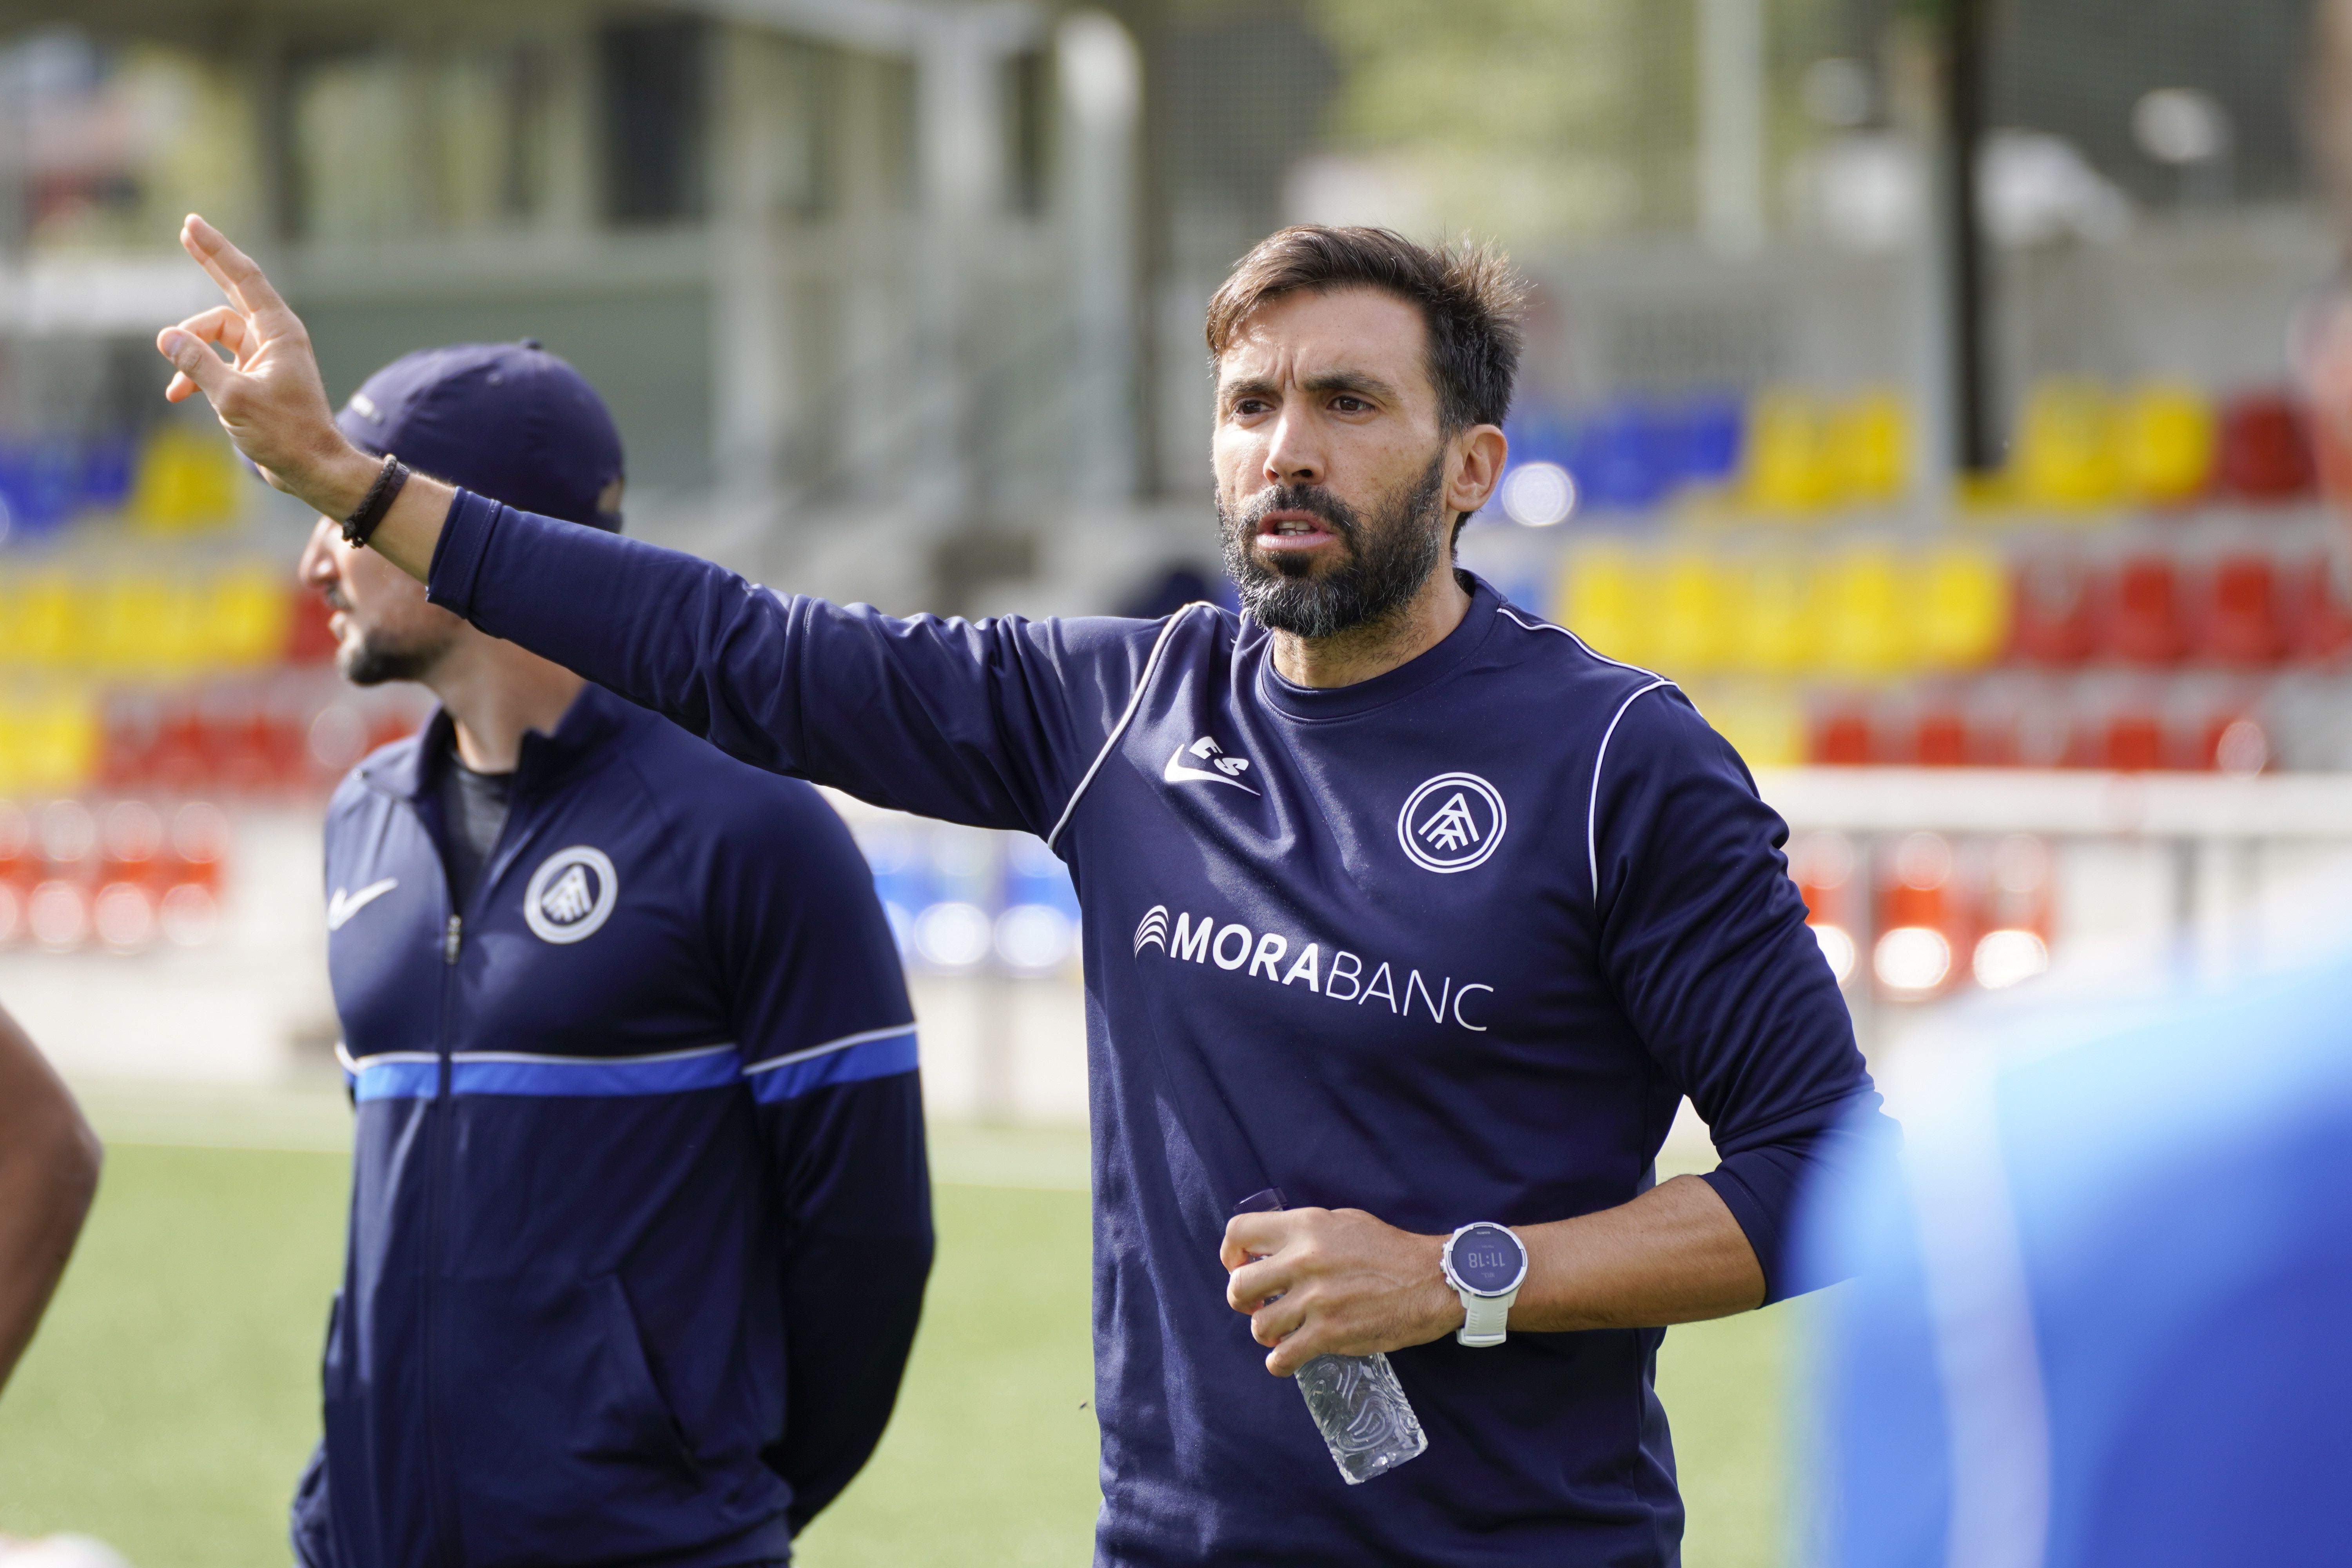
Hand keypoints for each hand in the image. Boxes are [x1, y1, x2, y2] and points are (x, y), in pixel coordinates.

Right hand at [154, 214, 377, 517]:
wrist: (313, 468)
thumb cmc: (284, 434)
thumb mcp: (233, 397)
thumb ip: (198, 364)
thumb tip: (167, 336)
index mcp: (278, 332)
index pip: (244, 278)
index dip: (217, 250)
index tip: (193, 224)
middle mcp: (274, 338)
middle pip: (233, 291)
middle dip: (209, 265)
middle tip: (186, 232)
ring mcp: (266, 357)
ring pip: (216, 336)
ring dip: (191, 354)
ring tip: (176, 388)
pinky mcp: (257, 378)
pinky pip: (219, 362)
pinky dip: (198, 373)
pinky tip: (178, 394)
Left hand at [1220, 1207, 1459, 1376]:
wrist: (1431, 1279)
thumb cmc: (1389, 1249)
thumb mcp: (1342, 1221)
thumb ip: (1305, 1232)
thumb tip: (1273, 1248)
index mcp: (1305, 1227)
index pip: (1239, 1233)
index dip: (1230, 1253)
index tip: (1240, 1266)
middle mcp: (1303, 1261)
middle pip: (1239, 1286)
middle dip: (1242, 1300)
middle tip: (1257, 1305)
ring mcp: (1315, 1300)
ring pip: (1258, 1326)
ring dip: (1266, 1333)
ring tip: (1281, 1331)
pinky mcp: (1330, 1334)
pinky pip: (1281, 1358)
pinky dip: (1279, 1363)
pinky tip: (1289, 1356)